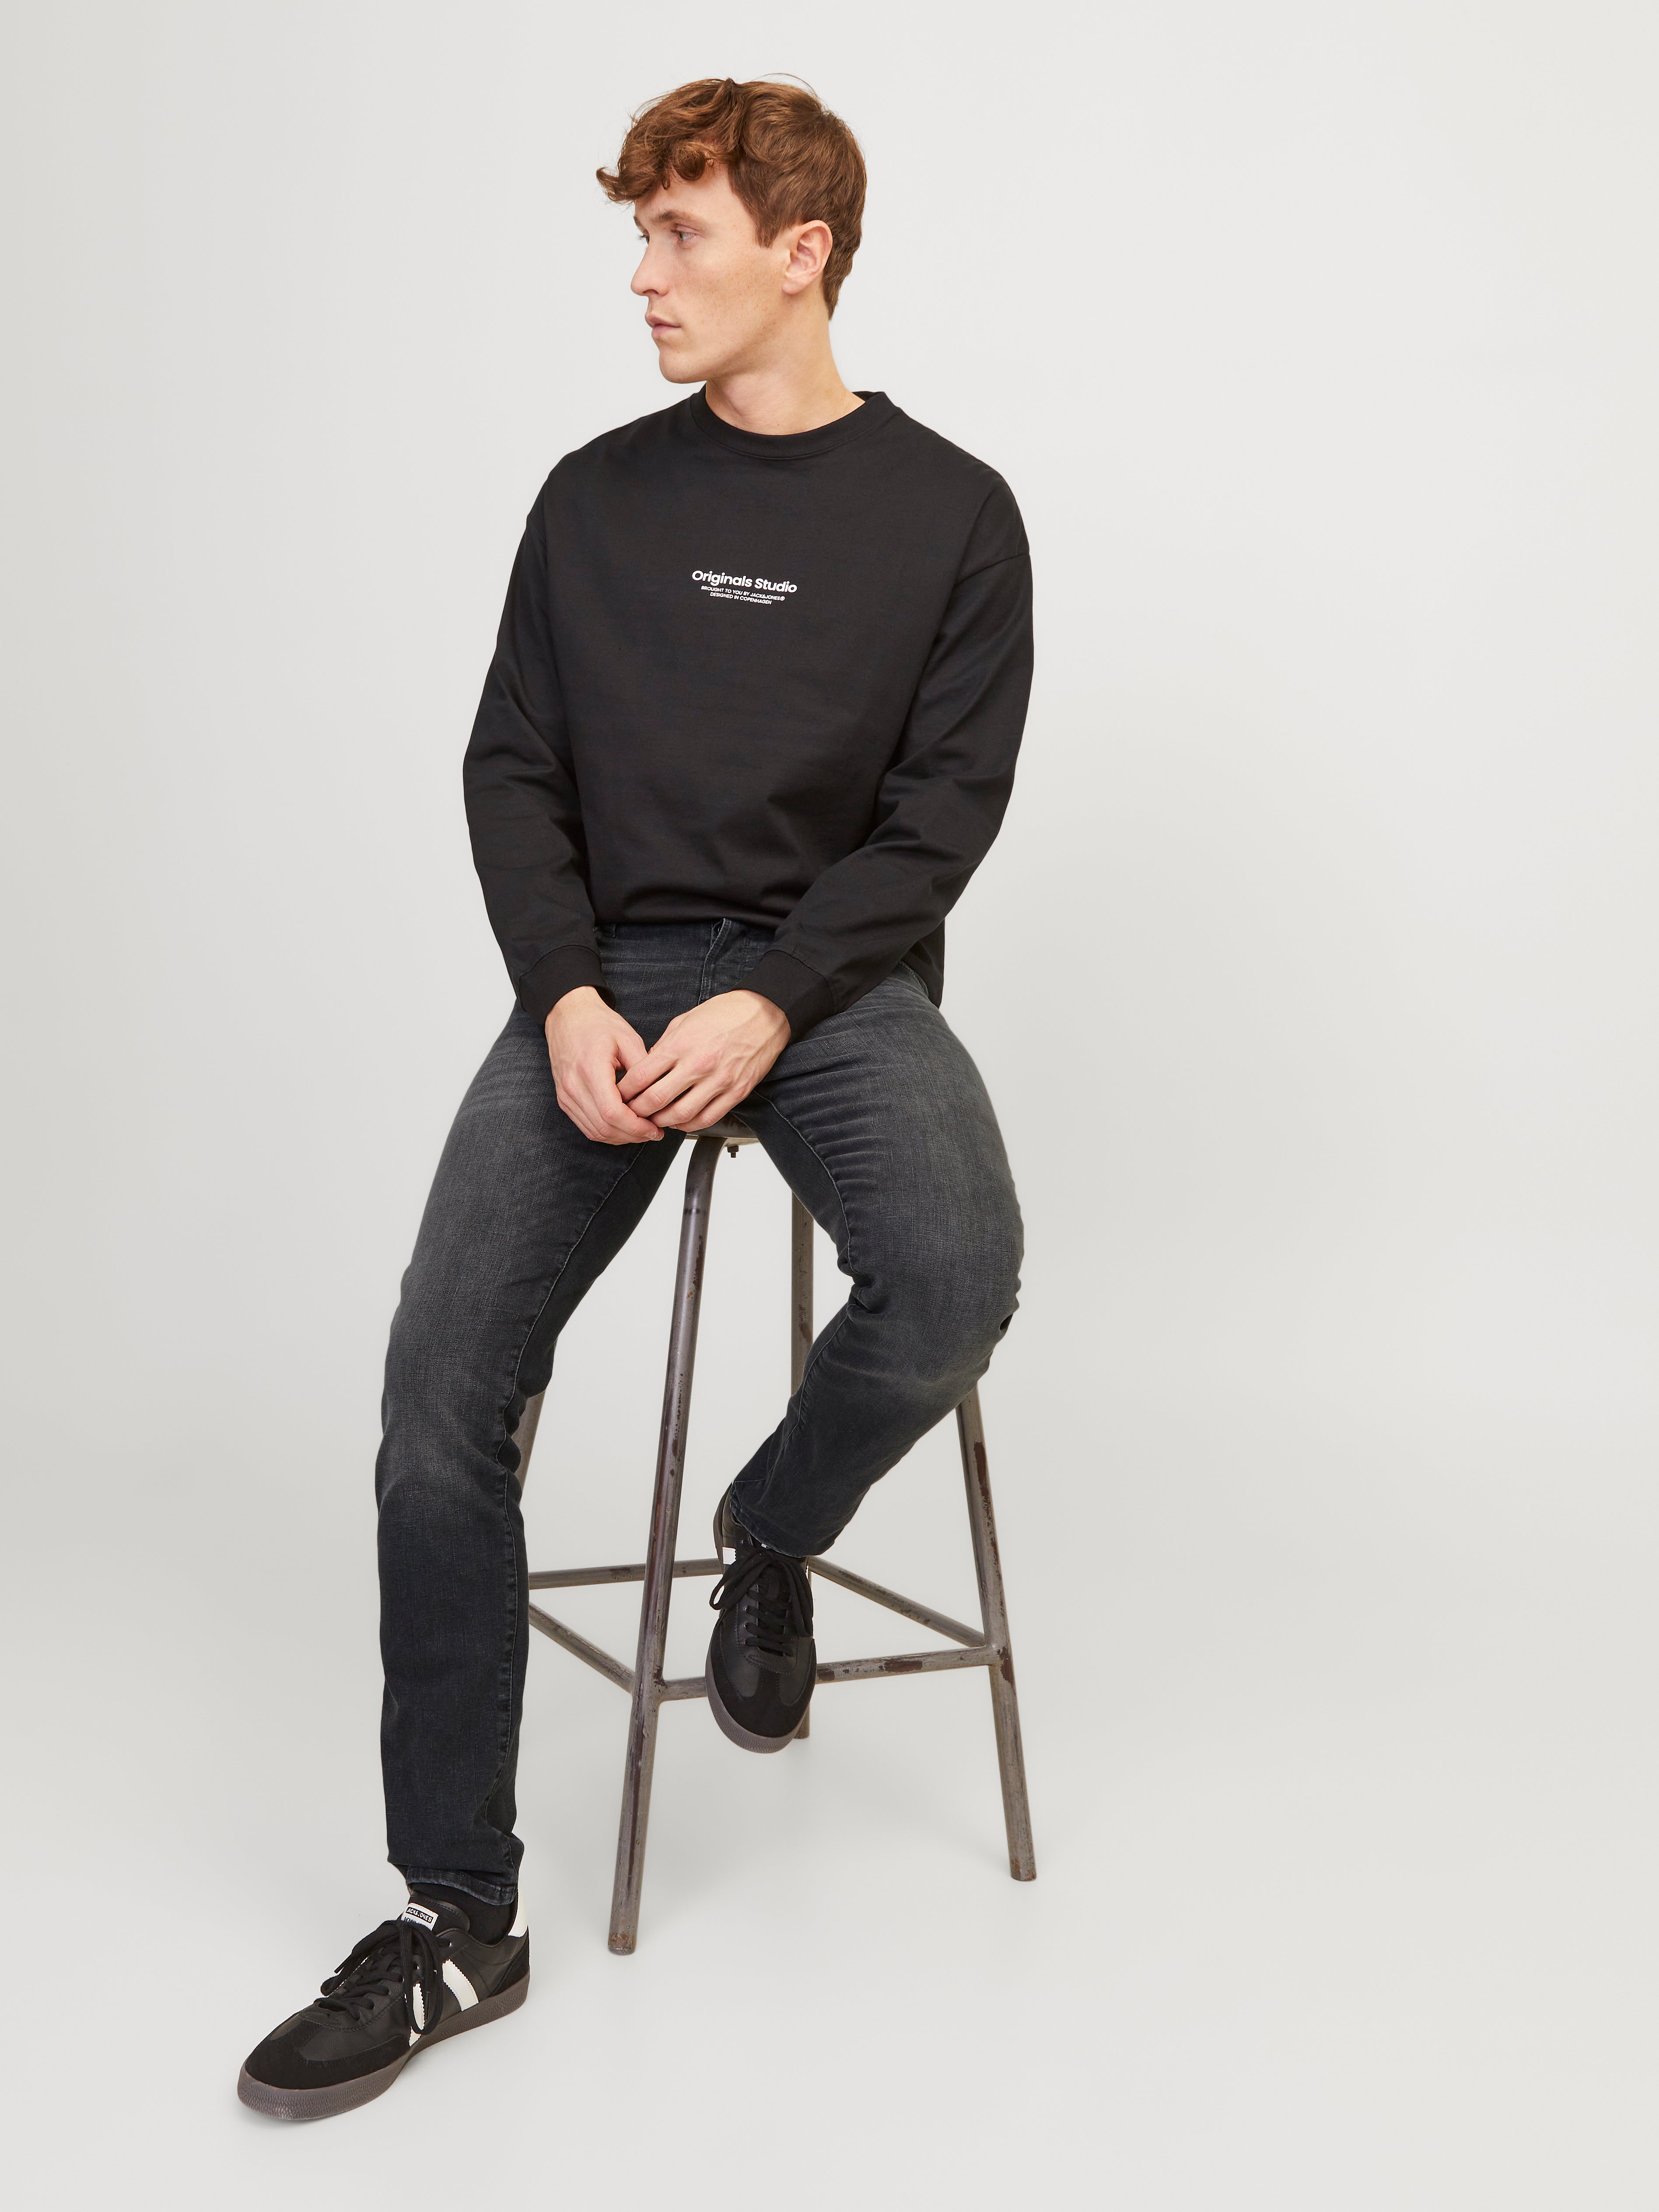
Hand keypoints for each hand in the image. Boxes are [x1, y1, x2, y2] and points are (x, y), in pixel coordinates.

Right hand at [544, 987, 663, 1144]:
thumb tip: (658, 1095)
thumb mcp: (628, 1039)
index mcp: (590, 1069)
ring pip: (594, 1131)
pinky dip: (606, 1132)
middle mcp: (574, 1086)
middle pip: (604, 1127)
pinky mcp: (564, 1099)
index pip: (612, 1113)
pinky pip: (586, 1126)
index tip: (654, 1128)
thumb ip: (643, 1069)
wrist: (568, 1016)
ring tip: (641, 1131)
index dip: (635, 1127)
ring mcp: (566, 1095)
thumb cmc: (597, 1024)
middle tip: (653, 1132)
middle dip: (632, 1135)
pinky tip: (623, 1127)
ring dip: (620, 1137)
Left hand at [617, 989, 789, 1131]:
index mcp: (681, 1044)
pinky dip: (689, 1125)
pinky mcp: (736, 1092)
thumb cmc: (727, 1013)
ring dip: (662, 1121)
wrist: (765, 1014)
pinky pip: (707, 1118)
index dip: (625, 1090)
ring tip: (655, 1119)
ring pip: (681, 1115)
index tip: (619, 1094)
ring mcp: (719, 1081)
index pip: (642, 1076)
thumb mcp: (685, 1020)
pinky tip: (680, 1122)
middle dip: (638, 1111)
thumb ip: (664, 1045)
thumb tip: (648, 1065)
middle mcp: (699, 1064)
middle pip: (657, 1100)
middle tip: (631, 1112)